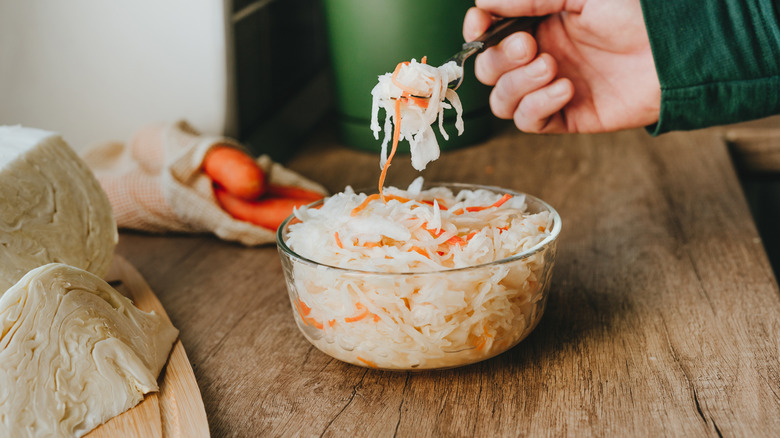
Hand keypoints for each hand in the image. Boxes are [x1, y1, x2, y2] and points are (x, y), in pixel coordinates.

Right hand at [463, 0, 660, 132]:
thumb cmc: (637, 16)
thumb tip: (482, 1)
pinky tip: (565, 89)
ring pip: (502, 100)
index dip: (477, 32)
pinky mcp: (566, 118)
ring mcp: (550, 90)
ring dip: (518, 85)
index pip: (488, 35)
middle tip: (529, 47)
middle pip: (489, 71)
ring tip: (551, 67)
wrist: (675, 53)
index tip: (479, 25)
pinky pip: (528, 122)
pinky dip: (537, 106)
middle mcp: (540, 58)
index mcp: (539, 26)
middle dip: (501, 59)